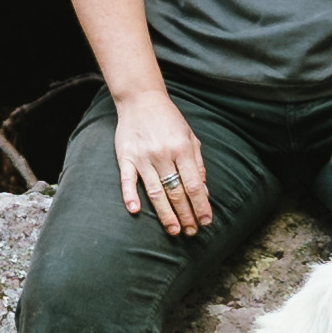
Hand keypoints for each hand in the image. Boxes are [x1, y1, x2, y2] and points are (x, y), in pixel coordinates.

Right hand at [110, 95, 213, 233]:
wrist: (141, 100)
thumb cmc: (169, 120)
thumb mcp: (190, 137)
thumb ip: (197, 164)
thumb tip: (203, 192)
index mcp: (182, 149)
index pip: (194, 184)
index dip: (201, 206)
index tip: (206, 221)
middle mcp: (163, 154)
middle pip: (176, 192)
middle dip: (185, 214)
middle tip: (191, 232)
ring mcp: (142, 157)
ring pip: (155, 192)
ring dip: (165, 214)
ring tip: (174, 230)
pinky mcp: (125, 157)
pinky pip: (127, 180)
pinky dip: (129, 196)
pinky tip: (135, 211)